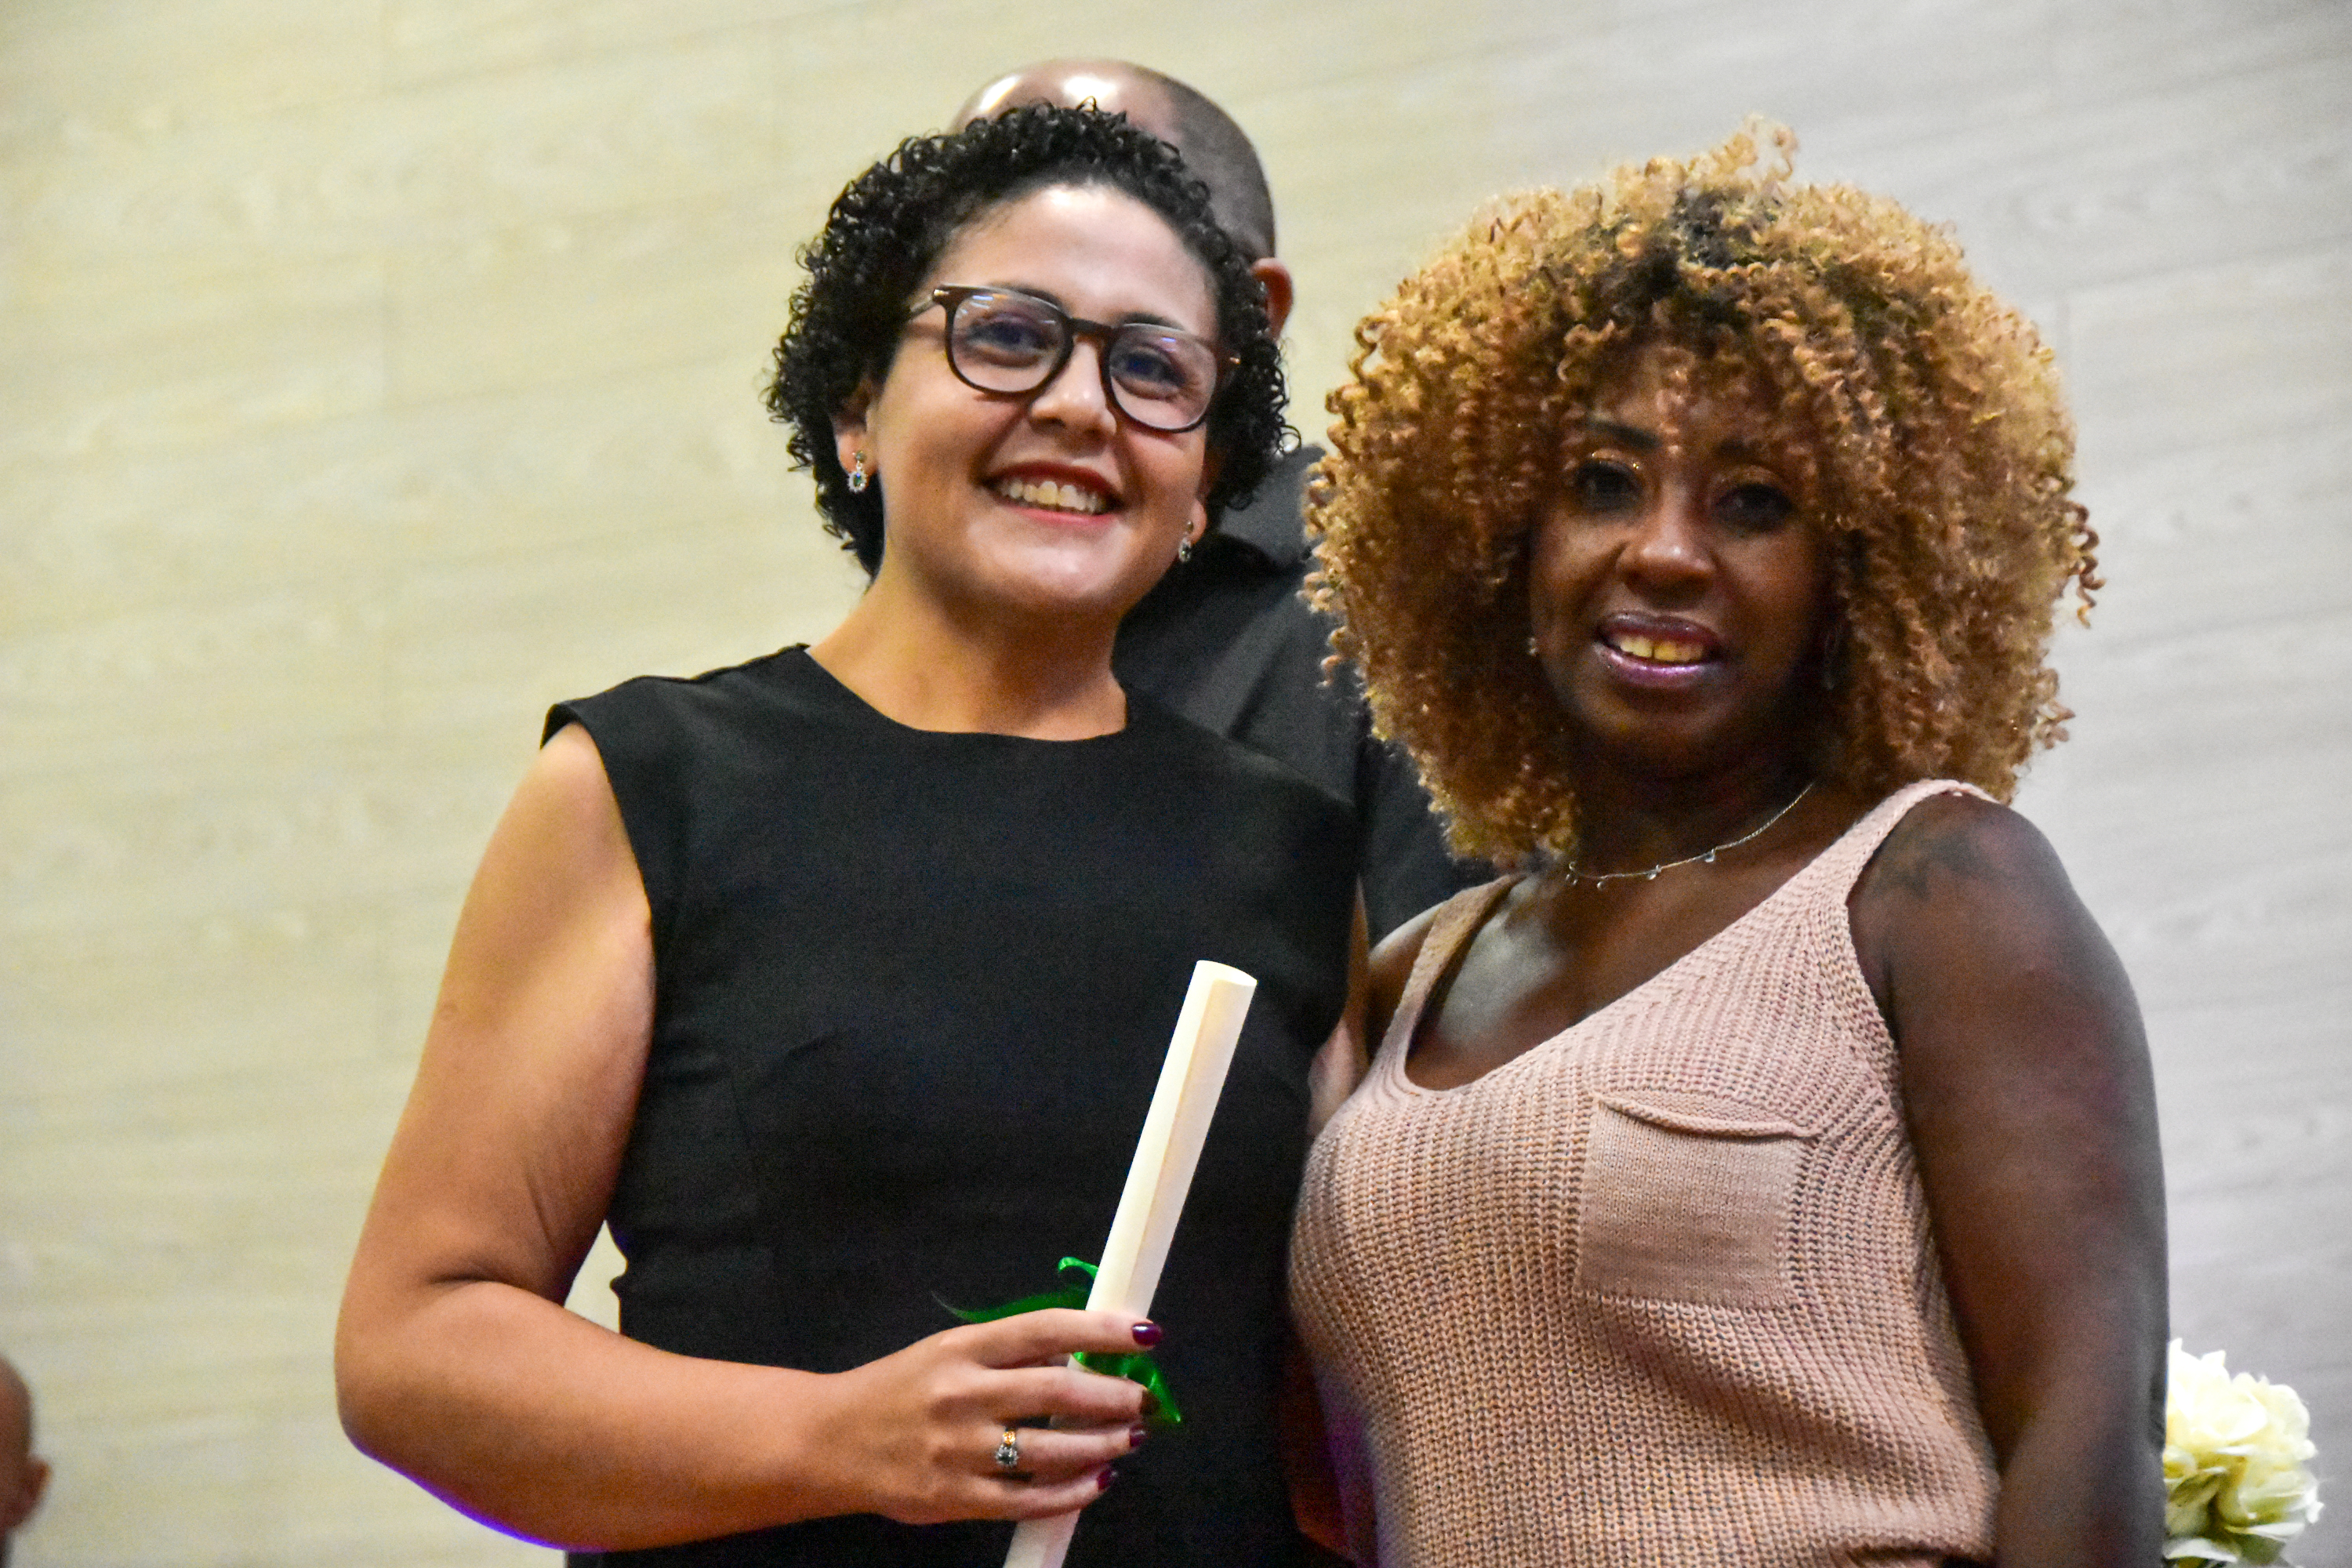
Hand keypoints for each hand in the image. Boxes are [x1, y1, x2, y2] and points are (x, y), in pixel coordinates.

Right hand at [803, 1309, 1158, 1524]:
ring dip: (1104, 1444)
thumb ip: (1009, 1352)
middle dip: (1115, 1396)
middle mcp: (963, 1394)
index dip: (1102, 1332)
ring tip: (1131, 1438)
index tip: (1145, 1334)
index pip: (1047, 1330)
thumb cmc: (902, 1390)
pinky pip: (1029, 1500)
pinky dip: (1073, 1492)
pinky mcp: (956, 1498)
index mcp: (963, 1347)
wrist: (831, 1441)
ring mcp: (959, 1450)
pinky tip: (1098, 1480)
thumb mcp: (948, 1351)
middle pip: (1059, 1392)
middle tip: (1145, 1399)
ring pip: (1052, 1450)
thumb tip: (1083, 1353)